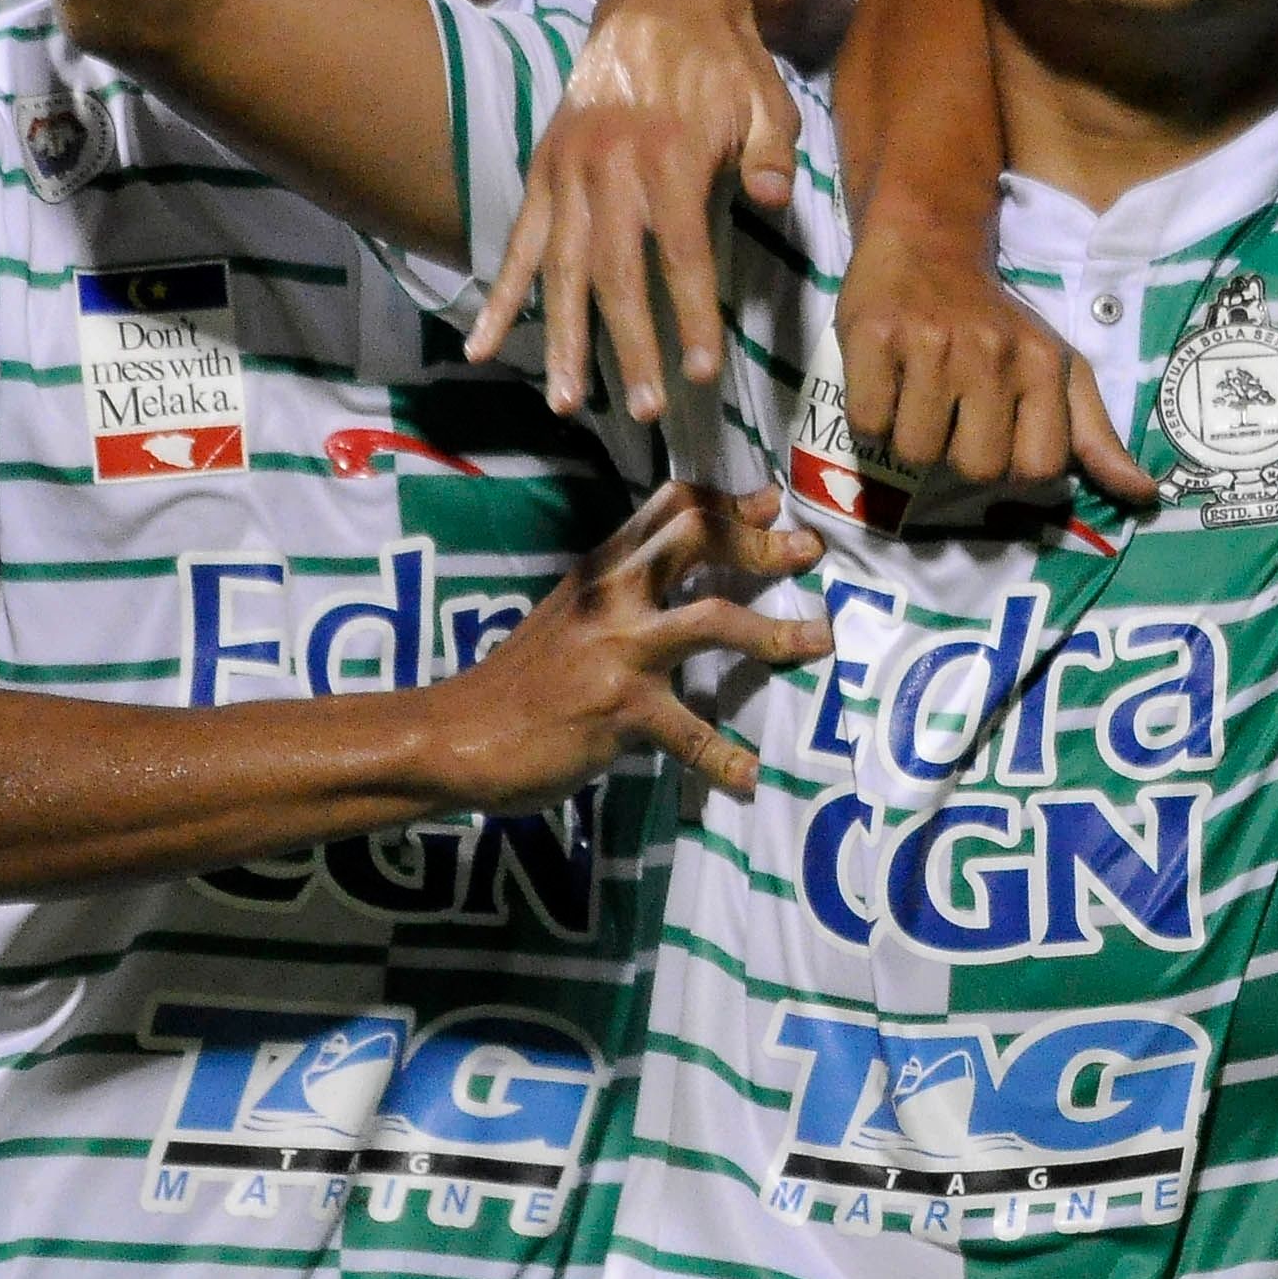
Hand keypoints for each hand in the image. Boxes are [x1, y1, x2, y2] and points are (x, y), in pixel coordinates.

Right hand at [436, 485, 828, 805]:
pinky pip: (689, 733)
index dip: (727, 501)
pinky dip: (724, 757)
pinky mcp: (617, 710)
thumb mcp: (568, 614)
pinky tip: (749, 777)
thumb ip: (619, 588)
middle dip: (759, 543)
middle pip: (695, 538)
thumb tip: (677, 571)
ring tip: (819, 643)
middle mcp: (610, 595)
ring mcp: (615, 650)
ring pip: (711, 620)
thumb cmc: (520, 682)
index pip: (669, 507)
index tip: (772, 504)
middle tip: (809, 554)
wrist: (457, 734)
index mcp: (601, 570)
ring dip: (775, 632)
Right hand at [468, 0, 801, 418]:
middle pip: (616, 273)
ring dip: (563, 338)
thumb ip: (770, 152)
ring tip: (566, 401)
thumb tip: (774, 199)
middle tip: (645, 408)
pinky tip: (482, 344)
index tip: (702, 370)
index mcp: (669, 155)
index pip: (680, 252)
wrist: (660, 3)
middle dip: (629, 346)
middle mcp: (609, 168)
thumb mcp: (766, 99)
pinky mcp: (543, 171)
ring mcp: (568, 172)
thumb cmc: (725, 64)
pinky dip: (499, 295)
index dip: (691, 314)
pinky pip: (518, 242)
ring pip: (562, 268)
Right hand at [837, 210, 1159, 508]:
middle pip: (976, 468)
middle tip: (951, 414)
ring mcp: (930, 343)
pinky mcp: (873, 335)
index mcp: (1043, 364)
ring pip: (915, 452)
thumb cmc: (996, 319)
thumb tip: (1144, 495)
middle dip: (957, 455)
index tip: (997, 435)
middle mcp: (992, 352)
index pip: (1039, 468)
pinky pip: (867, 423)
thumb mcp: (1058, 367)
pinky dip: (871, 416)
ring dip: (910, 436)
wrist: (929, 241)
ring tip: (916, 396)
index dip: (1014, 468)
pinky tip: (886, 382)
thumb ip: (1096, 435)